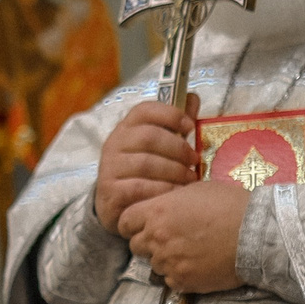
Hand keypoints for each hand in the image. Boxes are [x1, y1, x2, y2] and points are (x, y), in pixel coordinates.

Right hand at [94, 93, 201, 232]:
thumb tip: (192, 99)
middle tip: (194, 159)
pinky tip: (174, 194)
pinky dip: (162, 190)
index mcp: (126, 127)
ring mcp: (110, 168)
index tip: (190, 126)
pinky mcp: (110, 192)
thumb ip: (174, 123)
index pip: (144, 110)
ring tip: (189, 179)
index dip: (170, 114)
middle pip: (148, 137)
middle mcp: (114, 144)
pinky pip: (140, 188)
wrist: (115, 204)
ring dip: (174, 171)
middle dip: (177, 148)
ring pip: (146, 164)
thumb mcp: (158, 145)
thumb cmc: (142, 171)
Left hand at [117, 176, 251, 293]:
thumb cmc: (229, 204)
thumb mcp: (196, 190)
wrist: (256, 233)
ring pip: (154, 265)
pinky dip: (179, 275)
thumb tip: (165, 206)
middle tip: (168, 239)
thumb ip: (172, 200)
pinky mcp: (183, 281)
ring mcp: (169, 262)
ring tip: (187, 252)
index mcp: (157, 212)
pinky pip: (170, 281)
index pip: (124, 222)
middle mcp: (157, 238)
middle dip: (147, 242)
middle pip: (135, 246)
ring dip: (165, 259)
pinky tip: (197, 265)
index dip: (132, 224)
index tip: (142, 226)